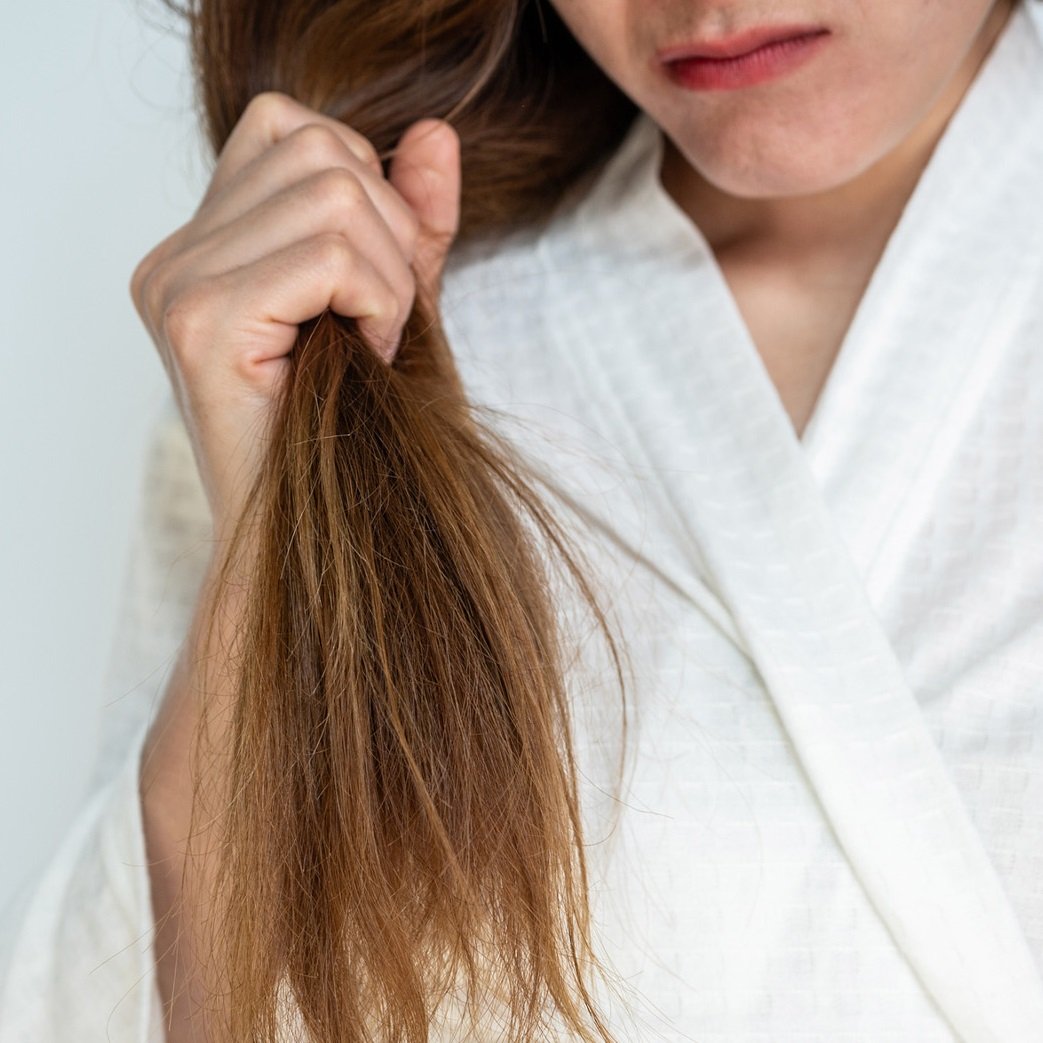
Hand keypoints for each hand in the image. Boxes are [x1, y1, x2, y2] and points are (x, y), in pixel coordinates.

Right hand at [129, 90, 460, 539]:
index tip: (378, 279)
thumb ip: (412, 221)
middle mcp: (174, 256)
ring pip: (333, 194)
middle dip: (390, 233)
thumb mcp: (395, 307)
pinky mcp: (201, 322)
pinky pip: (330, 255)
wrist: (312, 544)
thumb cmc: (354, 433)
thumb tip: (438, 134)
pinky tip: (366, 353)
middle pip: (319, 150)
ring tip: (374, 341)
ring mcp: (177, 285)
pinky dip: (379, 301)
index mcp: (203, 246)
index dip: (366, 185)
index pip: (291, 127)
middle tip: (385, 319)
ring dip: (390, 274)